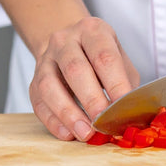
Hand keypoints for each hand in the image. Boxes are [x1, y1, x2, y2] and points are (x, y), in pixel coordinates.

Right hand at [29, 17, 139, 140]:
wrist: (71, 45)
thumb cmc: (103, 58)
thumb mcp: (121, 62)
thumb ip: (127, 84)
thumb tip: (131, 113)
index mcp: (93, 31)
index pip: (104, 57)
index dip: (115, 84)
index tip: (123, 108)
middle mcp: (65, 40)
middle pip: (75, 69)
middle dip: (91, 99)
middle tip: (103, 122)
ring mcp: (45, 59)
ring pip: (50, 86)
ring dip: (68, 113)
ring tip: (85, 133)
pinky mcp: (33, 81)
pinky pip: (38, 103)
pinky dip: (53, 121)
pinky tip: (68, 134)